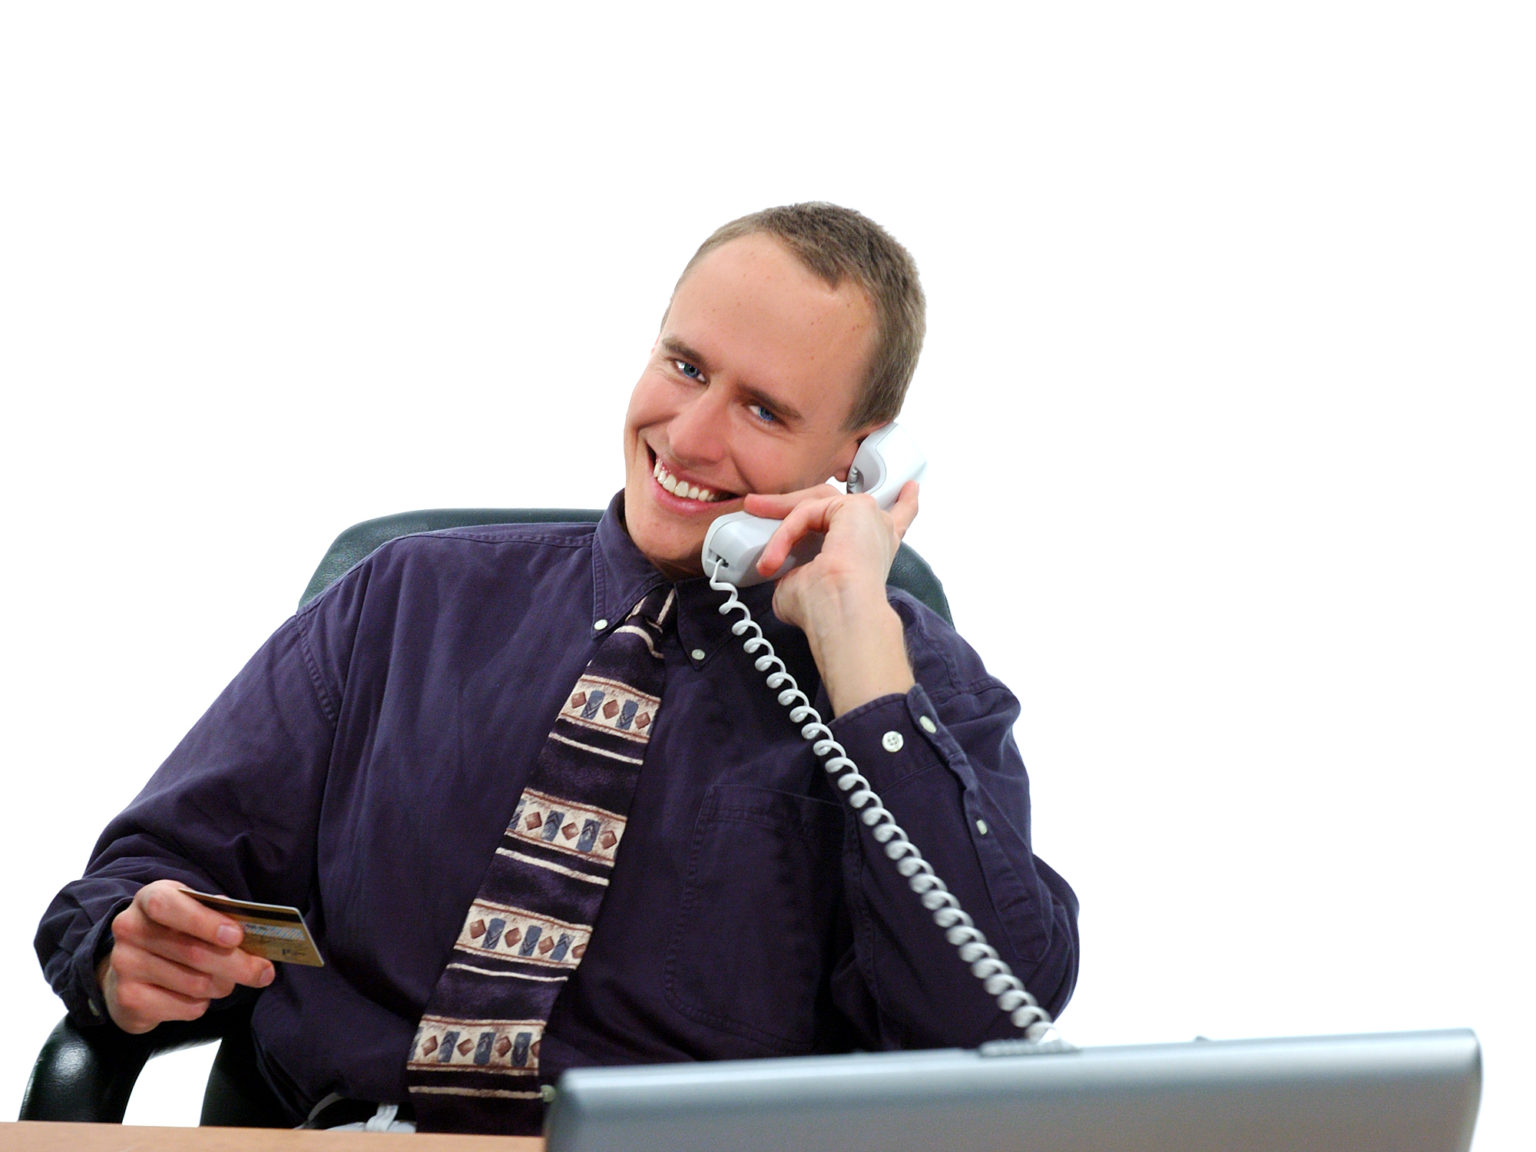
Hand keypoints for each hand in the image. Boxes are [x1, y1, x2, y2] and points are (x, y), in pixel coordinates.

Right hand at [98, 879, 274, 1033]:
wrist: (132, 967)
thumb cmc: (176, 933)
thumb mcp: (195, 913)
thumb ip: (220, 916)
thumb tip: (253, 930)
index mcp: (150, 899)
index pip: (168, 906)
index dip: (204, 922)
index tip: (236, 937)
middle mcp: (130, 929)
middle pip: (193, 953)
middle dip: (238, 965)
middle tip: (264, 972)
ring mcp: (124, 966)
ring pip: (196, 984)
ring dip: (223, 985)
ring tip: (226, 980)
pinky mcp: (128, 999)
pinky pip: (186, 1007)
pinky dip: (202, 1004)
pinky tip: (196, 995)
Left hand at [743, 480, 919, 714]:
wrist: (840, 613)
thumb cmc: (827, 612)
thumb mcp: (804, 586)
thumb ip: (797, 570)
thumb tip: (778, 570)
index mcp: (875, 551)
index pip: (895, 520)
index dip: (904, 504)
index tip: (910, 490)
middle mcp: (878, 531)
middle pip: (831, 503)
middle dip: (790, 506)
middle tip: (758, 505)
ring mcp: (869, 517)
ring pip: (815, 504)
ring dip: (781, 520)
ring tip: (756, 526)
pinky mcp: (855, 508)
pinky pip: (807, 510)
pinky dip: (786, 532)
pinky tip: (774, 556)